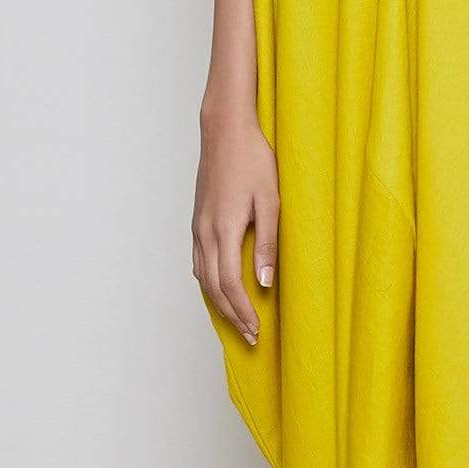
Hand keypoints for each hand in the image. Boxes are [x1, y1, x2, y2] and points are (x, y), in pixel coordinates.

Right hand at [193, 108, 278, 345]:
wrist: (225, 131)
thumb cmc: (253, 160)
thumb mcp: (271, 201)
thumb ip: (268, 243)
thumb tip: (264, 283)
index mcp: (223, 229)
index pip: (230, 284)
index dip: (243, 311)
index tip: (256, 330)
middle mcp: (205, 232)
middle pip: (213, 287)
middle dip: (232, 315)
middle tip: (250, 336)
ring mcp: (198, 227)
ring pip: (202, 277)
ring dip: (219, 302)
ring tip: (237, 320)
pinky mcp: (198, 221)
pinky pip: (198, 262)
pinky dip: (208, 283)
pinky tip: (220, 290)